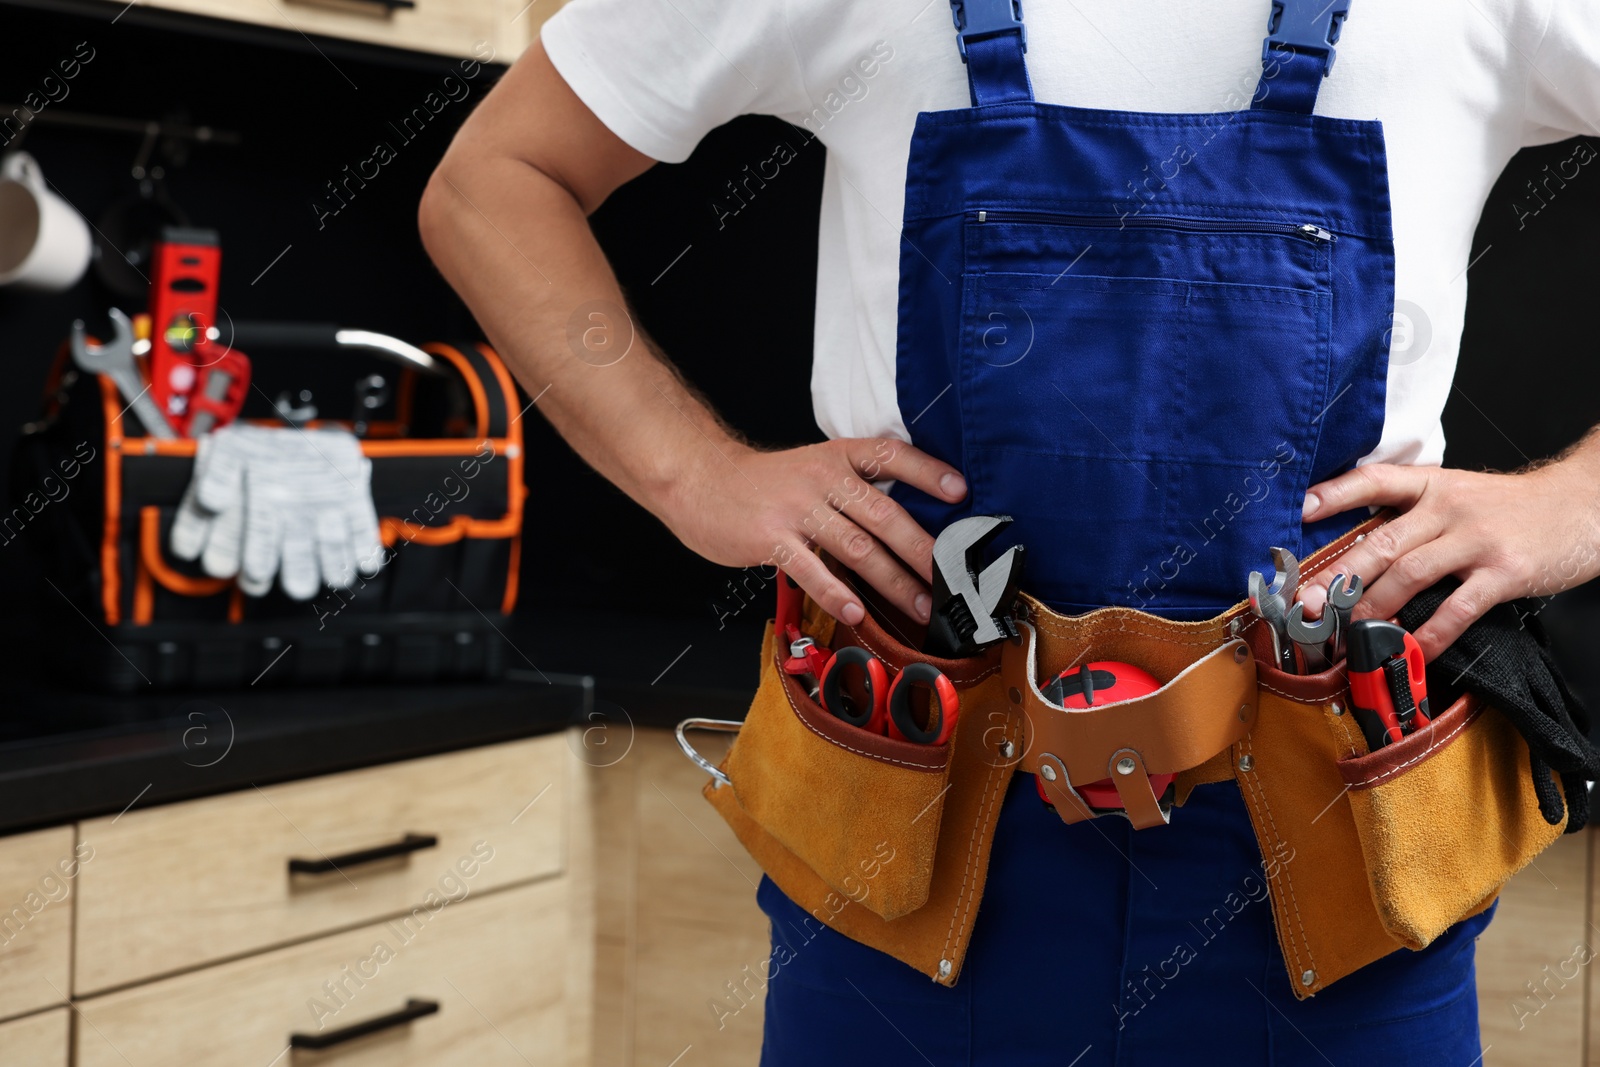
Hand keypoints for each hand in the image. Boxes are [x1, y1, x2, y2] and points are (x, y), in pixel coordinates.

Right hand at [658, 437, 967, 625]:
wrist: (701, 480)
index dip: (928, 471)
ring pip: (858, 548)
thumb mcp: (813, 468)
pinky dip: (836, 593)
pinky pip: (812, 569)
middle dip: (923, 550)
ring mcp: (797, 509)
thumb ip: (853, 488)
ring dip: (893, 582)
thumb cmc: (764, 483)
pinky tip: (856, 613)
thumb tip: (905, 522)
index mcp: (837, 458)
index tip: (961, 492)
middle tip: (951, 578)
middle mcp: (822, 479)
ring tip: (920, 606)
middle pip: (884, 514)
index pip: (891, 456)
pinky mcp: (772, 538)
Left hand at [1297, 460, 1599, 659]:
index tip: (1297, 512)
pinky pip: (1457, 608)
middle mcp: (1448, 508)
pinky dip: (1430, 633)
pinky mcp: (1505, 571)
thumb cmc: (1512, 508)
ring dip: (1374, 608)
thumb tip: (1359, 551)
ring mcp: (1476, 540)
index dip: (1333, 495)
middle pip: (1381, 542)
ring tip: (1348, 633)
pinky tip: (1411, 649)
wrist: (1584, 505)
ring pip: (1410, 574)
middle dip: (1338, 576)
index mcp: (1432, 485)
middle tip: (1308, 603)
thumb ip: (1414, 514)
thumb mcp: (1460, 494)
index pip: (1373, 481)